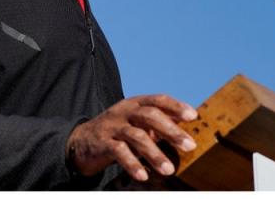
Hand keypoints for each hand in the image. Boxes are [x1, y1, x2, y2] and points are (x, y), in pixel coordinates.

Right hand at [66, 94, 198, 181]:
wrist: (81, 140)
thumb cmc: (119, 130)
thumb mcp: (137, 121)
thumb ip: (159, 121)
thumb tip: (187, 120)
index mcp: (136, 103)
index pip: (158, 100)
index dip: (176, 106)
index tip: (193, 116)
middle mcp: (125, 111)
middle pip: (150, 116)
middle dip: (172, 131)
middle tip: (189, 146)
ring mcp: (113, 127)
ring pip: (137, 137)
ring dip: (155, 154)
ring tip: (169, 170)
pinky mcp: (102, 143)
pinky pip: (119, 152)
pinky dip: (132, 164)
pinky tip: (144, 175)